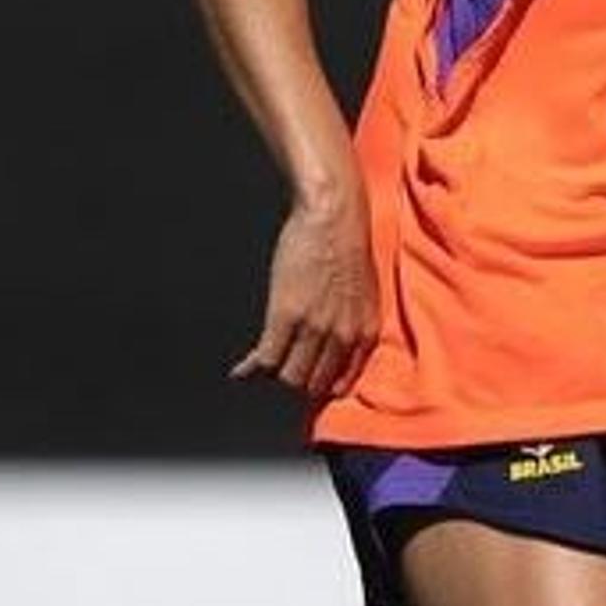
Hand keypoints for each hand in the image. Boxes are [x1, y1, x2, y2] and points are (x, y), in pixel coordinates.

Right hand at [229, 193, 375, 397]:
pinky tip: (241, 371)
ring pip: (290, 376)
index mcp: (364, 333)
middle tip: (282, 373)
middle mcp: (342, 337)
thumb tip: (338, 343)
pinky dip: (251, 367)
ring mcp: (313, 329)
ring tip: (263, 367)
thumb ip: (352, 322)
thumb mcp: (363, 293)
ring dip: (276, 374)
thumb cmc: (349, 247)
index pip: (342, 382)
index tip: (309, 387)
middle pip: (314, 384)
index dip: (323, 388)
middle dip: (298, 382)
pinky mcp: (285, 316)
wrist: (334, 217)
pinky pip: (267, 357)